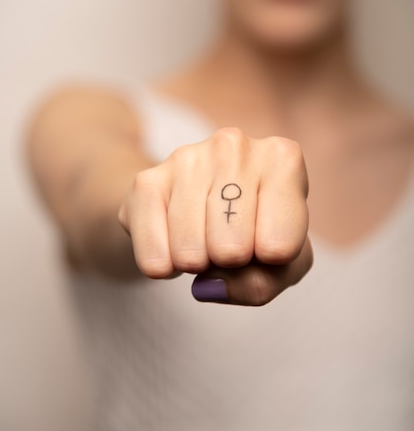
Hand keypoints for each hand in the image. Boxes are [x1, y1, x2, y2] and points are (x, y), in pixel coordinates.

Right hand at [118, 128, 311, 305]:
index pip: (281, 246)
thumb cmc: (257, 230)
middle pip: (233, 251)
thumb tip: (211, 283)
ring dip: (197, 264)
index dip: (272, 262)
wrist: (201, 205)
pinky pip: (154, 257)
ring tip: (205, 238)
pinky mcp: (146, 181)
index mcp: (282, 158)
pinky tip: (174, 242)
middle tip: (230, 241)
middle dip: (231, 263)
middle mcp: (234, 147)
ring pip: (190, 254)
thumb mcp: (284, 264)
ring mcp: (186, 158)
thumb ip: (264, 283)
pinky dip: (164, 267)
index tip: (267, 240)